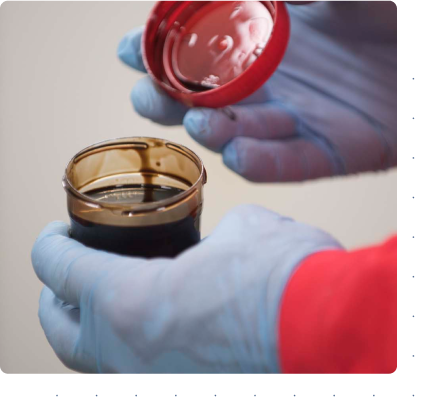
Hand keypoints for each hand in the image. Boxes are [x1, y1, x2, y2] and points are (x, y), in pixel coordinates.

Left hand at [32, 205, 341, 372]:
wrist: (331, 328)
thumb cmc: (286, 275)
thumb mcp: (244, 231)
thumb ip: (216, 239)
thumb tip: (216, 249)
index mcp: (130, 303)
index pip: (59, 270)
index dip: (52, 245)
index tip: (57, 235)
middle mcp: (129, 355)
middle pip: (59, 327)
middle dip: (57, 296)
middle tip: (71, 271)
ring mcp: (156, 381)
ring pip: (95, 358)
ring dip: (91, 326)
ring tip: (105, 300)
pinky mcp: (187, 389)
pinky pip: (139, 367)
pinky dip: (132, 344)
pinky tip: (153, 323)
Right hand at [118, 4, 411, 181]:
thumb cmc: (402, 3)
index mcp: (272, 35)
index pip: (202, 46)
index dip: (162, 48)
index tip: (130, 49)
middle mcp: (280, 80)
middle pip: (210, 98)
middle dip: (172, 99)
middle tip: (147, 96)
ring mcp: (306, 117)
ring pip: (246, 132)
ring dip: (217, 132)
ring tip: (199, 125)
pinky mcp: (338, 150)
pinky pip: (295, 162)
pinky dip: (267, 161)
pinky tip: (239, 156)